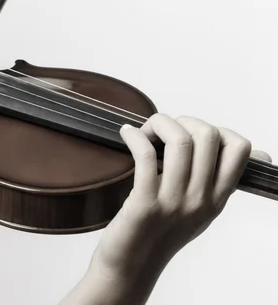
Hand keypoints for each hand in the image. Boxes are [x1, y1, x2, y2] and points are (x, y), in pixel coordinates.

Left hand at [89, 114, 267, 281]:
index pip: (239, 148)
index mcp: (218, 198)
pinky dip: (135, 137)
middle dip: (183, 120)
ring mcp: (174, 202)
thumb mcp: (203, 210)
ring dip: (158, 123)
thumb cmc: (161, 233)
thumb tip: (259, 153)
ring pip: (179, 141)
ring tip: (143, 131)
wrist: (131, 266)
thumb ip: (220, 182)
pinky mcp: (145, 204)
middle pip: (208, 135)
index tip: (191, 134)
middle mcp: (201, 199)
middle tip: (162, 131)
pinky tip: (127, 134)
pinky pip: (145, 156)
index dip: (216, 128)